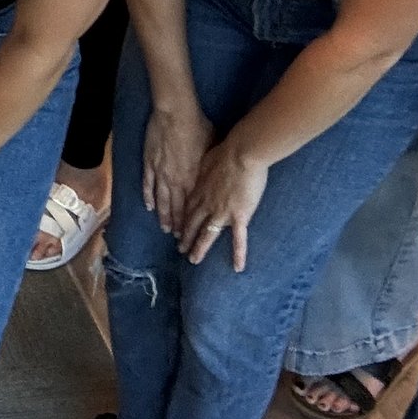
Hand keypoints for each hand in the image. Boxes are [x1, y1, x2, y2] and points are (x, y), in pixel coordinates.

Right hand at [142, 96, 211, 233]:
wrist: (176, 114)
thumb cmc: (198, 128)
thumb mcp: (212, 149)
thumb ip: (210, 167)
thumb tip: (215, 177)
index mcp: (193, 178)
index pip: (192, 206)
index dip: (192, 222)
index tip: (193, 233)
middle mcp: (176, 181)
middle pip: (176, 208)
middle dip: (177, 225)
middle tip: (178, 239)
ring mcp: (161, 173)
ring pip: (161, 200)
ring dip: (163, 216)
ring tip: (164, 228)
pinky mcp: (150, 163)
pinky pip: (148, 184)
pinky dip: (148, 197)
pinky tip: (149, 207)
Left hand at [176, 136, 269, 268]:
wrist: (241, 153)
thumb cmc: (226, 151)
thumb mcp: (207, 157)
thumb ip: (203, 167)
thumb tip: (202, 167)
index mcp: (199, 189)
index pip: (187, 208)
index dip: (181, 219)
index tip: (176, 229)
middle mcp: (206, 203)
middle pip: (193, 223)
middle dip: (186, 237)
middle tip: (180, 249)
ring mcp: (221, 212)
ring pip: (208, 234)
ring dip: (200, 248)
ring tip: (193, 260)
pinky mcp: (238, 216)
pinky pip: (238, 240)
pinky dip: (238, 254)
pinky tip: (237, 267)